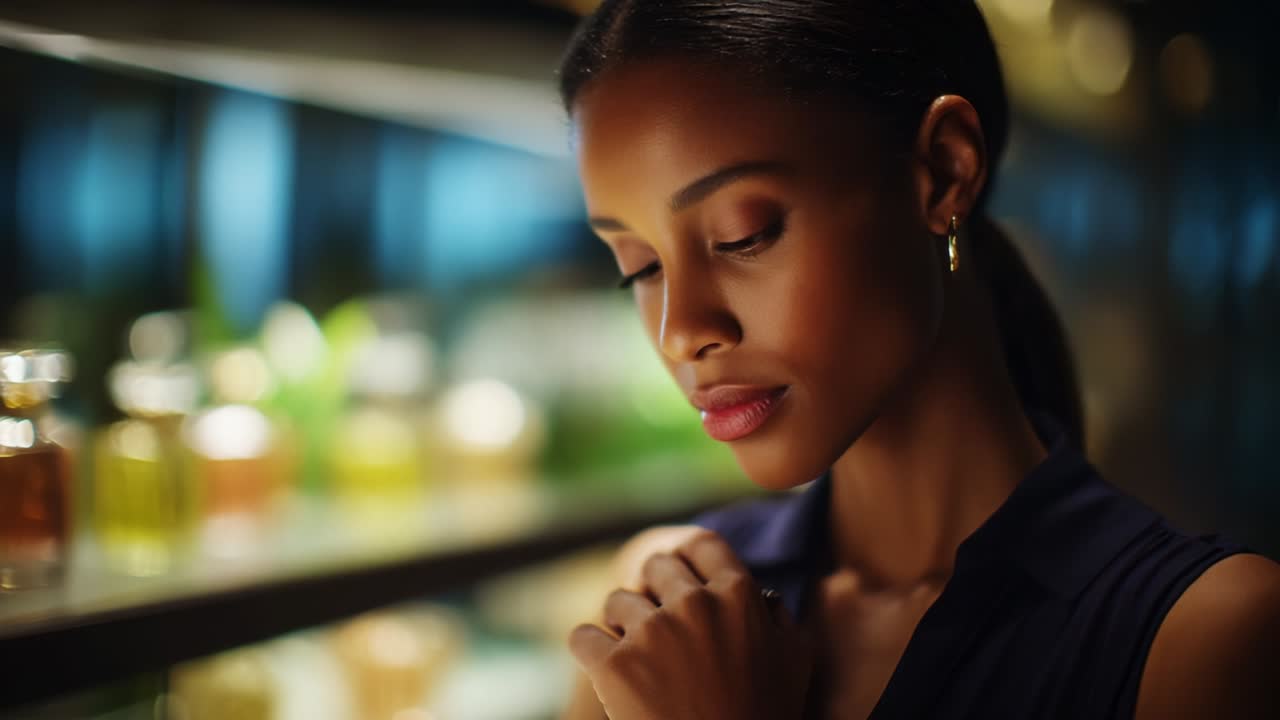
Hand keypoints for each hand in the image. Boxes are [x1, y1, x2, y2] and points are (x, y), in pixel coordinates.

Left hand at [569, 529, 812, 719]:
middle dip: (654, 593)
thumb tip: (761, 595)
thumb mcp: (793, 662)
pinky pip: (582, 636)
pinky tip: (607, 674)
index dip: (691, 561)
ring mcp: (651, 633)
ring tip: (640, 662)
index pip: (703, 545)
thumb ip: (776, 617)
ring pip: (617, 601)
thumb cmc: (763, 719)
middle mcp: (694, 604)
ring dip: (623, 626)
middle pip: (655, 567)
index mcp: (739, 596)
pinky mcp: (613, 666)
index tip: (684, 581)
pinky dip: (591, 653)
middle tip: (660, 628)